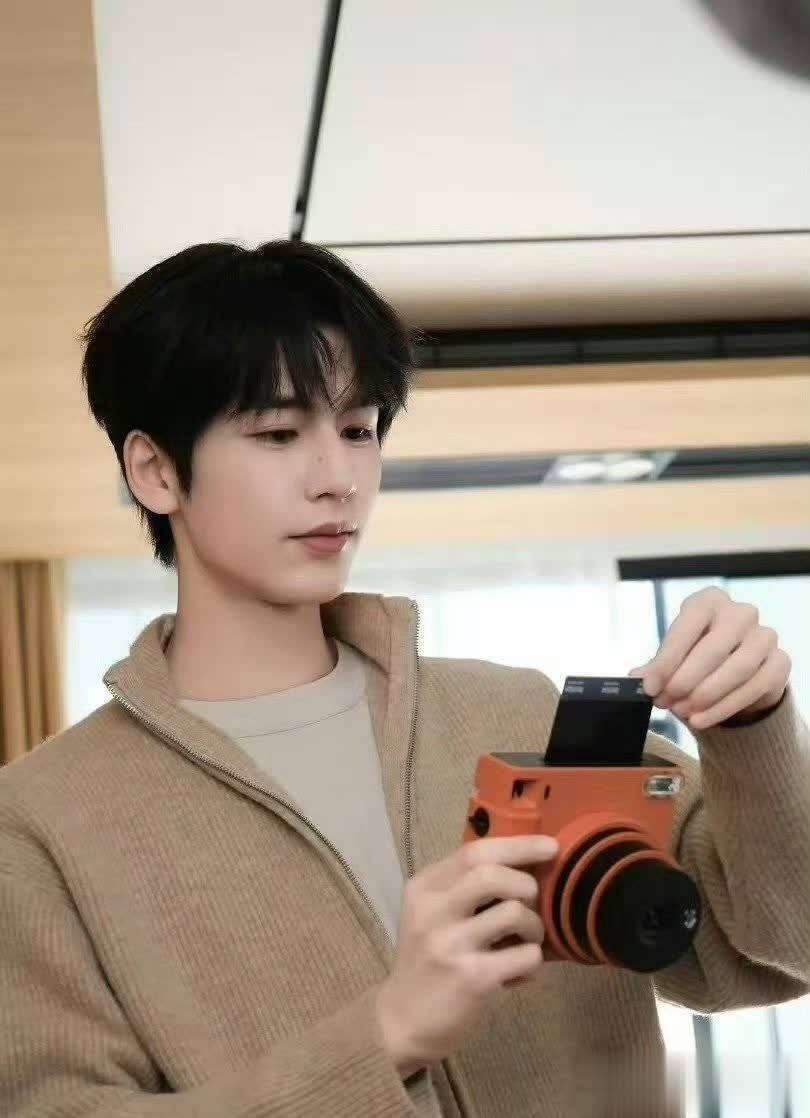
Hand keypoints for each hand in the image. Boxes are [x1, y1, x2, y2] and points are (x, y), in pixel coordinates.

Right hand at [375, 833, 557, 1077]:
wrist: (403, 1020)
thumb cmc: (428, 960)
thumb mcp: (432, 914)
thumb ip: (464, 887)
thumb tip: (524, 863)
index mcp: (424, 888)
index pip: (474, 851)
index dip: (519, 845)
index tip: (550, 846)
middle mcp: (433, 911)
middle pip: (492, 874)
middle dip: (526, 884)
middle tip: (532, 904)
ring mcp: (451, 945)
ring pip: (515, 913)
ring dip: (535, 927)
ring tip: (527, 942)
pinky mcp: (472, 979)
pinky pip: (526, 957)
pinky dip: (534, 962)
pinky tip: (519, 973)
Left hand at [628, 587, 790, 730]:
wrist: (738, 670)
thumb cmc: (698, 655)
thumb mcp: (676, 655)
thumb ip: (657, 666)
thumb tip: (636, 678)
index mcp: (709, 601)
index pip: (686, 626)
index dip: (666, 659)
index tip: (650, 686)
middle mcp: (741, 613)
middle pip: (713, 648)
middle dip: (685, 680)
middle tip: (665, 702)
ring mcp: (764, 636)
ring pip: (737, 669)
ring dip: (705, 695)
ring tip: (682, 712)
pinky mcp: (780, 663)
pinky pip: (754, 687)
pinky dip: (724, 707)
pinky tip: (701, 719)